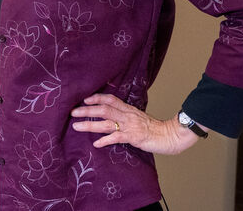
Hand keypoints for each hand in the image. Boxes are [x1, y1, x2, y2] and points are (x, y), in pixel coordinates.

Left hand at [70, 93, 202, 155]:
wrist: (170, 135)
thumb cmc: (155, 128)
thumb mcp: (139, 118)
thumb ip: (126, 116)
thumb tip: (112, 117)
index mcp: (128, 109)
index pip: (110, 99)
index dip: (96, 98)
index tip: (84, 99)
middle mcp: (127, 115)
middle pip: (103, 109)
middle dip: (86, 110)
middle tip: (73, 112)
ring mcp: (130, 126)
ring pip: (106, 122)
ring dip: (90, 124)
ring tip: (77, 126)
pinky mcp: (133, 137)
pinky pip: (116, 138)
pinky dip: (105, 140)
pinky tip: (96, 144)